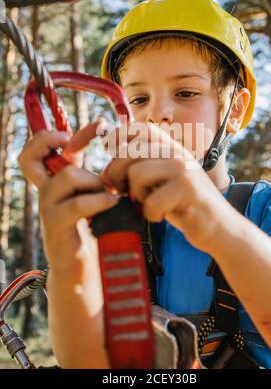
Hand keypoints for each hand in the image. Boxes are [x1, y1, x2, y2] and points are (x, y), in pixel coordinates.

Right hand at [18, 128, 118, 273]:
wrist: (86, 266)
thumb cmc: (96, 228)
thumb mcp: (98, 195)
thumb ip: (100, 177)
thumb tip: (118, 154)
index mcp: (56, 181)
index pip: (43, 149)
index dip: (59, 133)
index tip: (96, 125)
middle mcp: (47, 191)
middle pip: (30, 158)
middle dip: (50, 142)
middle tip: (76, 148)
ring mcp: (48, 208)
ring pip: (67, 176)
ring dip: (94, 181)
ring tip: (109, 195)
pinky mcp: (56, 226)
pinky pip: (77, 204)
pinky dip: (99, 200)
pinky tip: (112, 203)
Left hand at [101, 122, 229, 253]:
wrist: (220, 227)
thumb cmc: (184, 206)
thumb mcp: (163, 183)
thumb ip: (141, 171)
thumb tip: (105, 173)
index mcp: (171, 148)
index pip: (141, 128)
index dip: (118, 135)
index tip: (107, 150)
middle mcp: (177, 153)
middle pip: (130, 152)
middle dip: (116, 174)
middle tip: (120, 190)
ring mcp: (184, 170)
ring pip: (137, 174)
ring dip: (137, 196)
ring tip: (150, 204)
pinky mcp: (188, 190)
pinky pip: (151, 201)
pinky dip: (151, 214)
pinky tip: (161, 216)